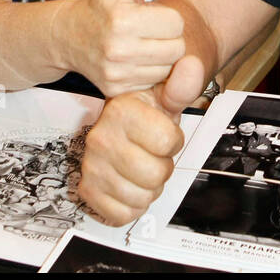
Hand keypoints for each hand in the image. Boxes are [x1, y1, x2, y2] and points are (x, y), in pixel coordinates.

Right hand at [55, 0, 184, 95]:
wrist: (67, 37)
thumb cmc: (99, 9)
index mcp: (124, 20)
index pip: (176, 23)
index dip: (170, 17)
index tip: (157, 16)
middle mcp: (119, 49)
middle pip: (176, 48)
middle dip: (170, 38)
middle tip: (154, 32)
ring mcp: (117, 72)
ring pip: (167, 68)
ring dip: (163, 57)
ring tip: (147, 45)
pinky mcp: (116, 88)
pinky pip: (152, 82)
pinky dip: (150, 72)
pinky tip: (139, 60)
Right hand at [77, 52, 205, 224]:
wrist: (129, 121)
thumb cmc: (151, 109)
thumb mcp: (169, 91)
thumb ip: (183, 83)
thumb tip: (191, 65)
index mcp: (121, 111)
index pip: (167, 142)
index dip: (174, 140)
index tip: (165, 133)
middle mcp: (100, 138)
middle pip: (155, 175)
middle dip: (163, 166)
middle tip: (154, 153)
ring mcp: (91, 165)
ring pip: (141, 197)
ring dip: (150, 187)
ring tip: (142, 166)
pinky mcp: (88, 189)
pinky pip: (122, 214)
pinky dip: (133, 205)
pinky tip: (131, 184)